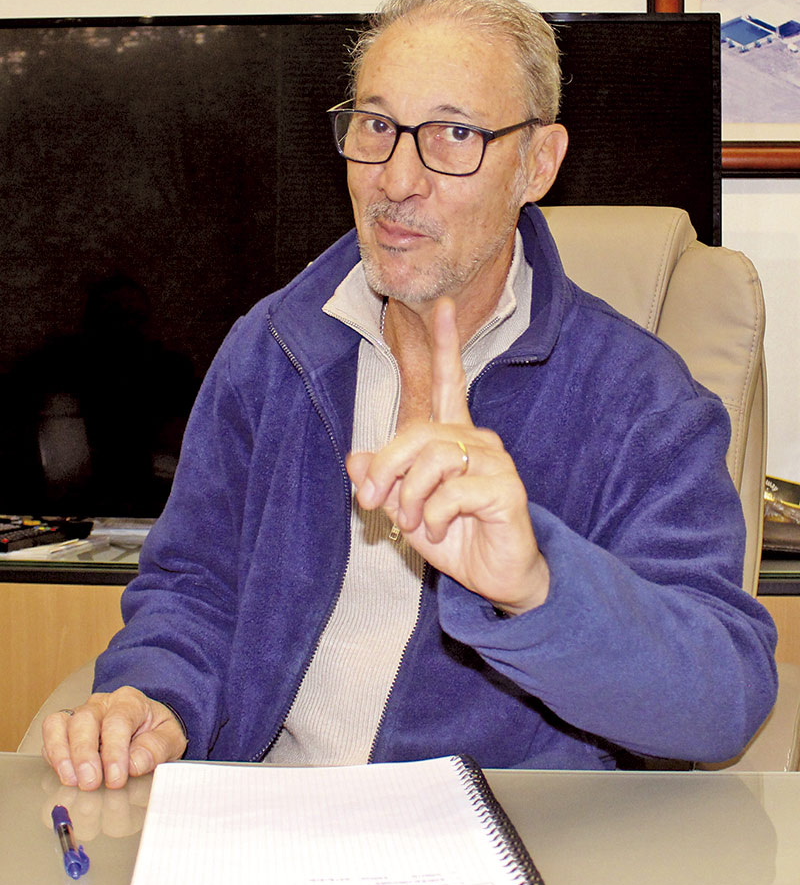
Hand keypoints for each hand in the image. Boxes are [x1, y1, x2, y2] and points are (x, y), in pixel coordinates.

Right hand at [41, 687, 187, 790]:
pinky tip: (65, 775)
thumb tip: (134, 764)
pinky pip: (51, 735)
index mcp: (130, 701)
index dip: (115, 751)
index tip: (116, 778)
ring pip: (60, 723)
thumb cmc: (156, 733)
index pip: (118, 721)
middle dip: (85, 754)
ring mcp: (80, 714)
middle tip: (90, 782)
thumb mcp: (170, 739)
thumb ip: (155, 749)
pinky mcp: (66, 729)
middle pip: (84, 720)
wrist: (149, 728)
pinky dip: (53, 756)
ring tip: (71, 780)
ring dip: (62, 754)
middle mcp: (102, 704)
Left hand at [346, 297, 549, 613]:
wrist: (498, 580)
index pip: (451, 384)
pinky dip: (436, 515)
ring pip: (434, 459)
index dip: (446, 345)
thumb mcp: (407, 511)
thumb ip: (384, 483)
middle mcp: (478, 441)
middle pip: (418, 432)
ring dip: (411, 497)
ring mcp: (496, 462)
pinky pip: (454, 491)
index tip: (442, 305)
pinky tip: (443, 529)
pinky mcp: (506, 488)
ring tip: (417, 522)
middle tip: (370, 502)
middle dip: (386, 467)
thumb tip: (354, 458)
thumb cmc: (457, 539)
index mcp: (455, 439)